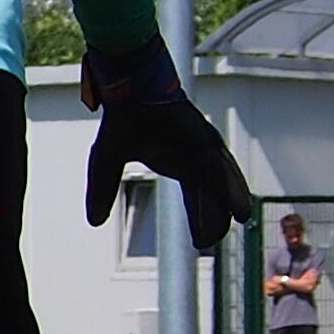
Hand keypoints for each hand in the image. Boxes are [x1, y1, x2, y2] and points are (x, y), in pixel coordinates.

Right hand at [81, 39, 243, 249]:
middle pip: (210, 195)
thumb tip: (94, 221)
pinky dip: (231, 189)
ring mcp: (204, 147)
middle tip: (213, 243)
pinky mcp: (206, 139)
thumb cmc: (122, 119)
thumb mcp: (106, 162)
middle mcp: (196, 157)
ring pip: (221, 184)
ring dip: (230, 204)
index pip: (194, 198)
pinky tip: (240, 210)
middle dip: (213, 218)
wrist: (129, 89)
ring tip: (239, 223)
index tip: (199, 244)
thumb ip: (103, 190)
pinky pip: (221, 169)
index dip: (198, 218)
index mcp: (178, 163)